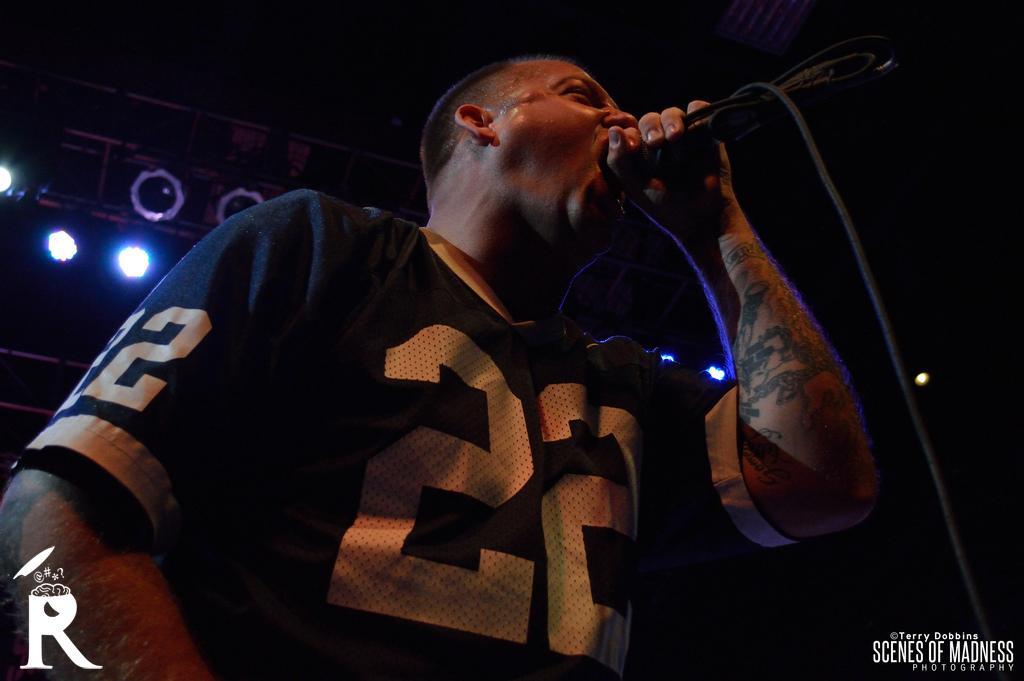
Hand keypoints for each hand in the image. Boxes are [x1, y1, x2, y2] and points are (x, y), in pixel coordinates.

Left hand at [606, 101, 739, 246]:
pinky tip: (694, 124)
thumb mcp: (635, 187)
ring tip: (675, 136)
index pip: (630, 133)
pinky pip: (699, 109)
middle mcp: (660, 142)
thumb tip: (614, 130)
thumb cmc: (664, 206)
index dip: (629, 136)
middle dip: (651, 127)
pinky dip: (697, 109)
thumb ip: (619, 162)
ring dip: (671, 120)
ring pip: (672, 114)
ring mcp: (683, 136)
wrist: (700, 217)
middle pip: (650, 120)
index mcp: (639, 154)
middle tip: (656, 142)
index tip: (633, 148)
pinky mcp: (705, 133)